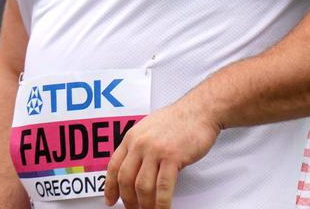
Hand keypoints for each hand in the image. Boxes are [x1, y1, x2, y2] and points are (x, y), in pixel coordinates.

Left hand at [104, 98, 220, 207]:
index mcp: (131, 137)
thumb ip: (138, 146)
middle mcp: (139, 144)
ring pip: (142, 186)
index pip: (114, 166)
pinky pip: (163, 188)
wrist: (198, 110)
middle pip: (126, 179)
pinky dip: (162, 204)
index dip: (110, 187)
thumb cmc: (176, 120)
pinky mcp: (172, 157)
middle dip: (128, 200)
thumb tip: (132, 169)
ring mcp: (155, 151)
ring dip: (145, 205)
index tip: (111, 200)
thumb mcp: (147, 128)